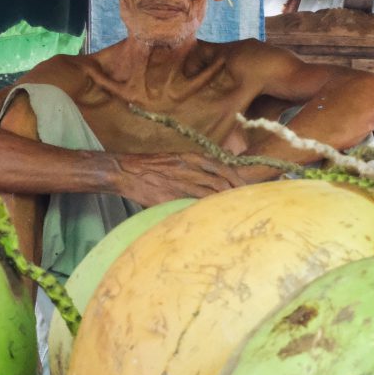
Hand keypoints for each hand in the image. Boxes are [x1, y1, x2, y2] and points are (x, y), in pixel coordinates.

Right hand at [115, 151, 246, 207]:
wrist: (127, 171)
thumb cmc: (154, 165)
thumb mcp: (179, 156)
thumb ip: (201, 160)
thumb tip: (226, 158)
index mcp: (192, 157)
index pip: (223, 167)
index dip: (237, 179)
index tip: (246, 189)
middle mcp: (190, 168)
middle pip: (221, 182)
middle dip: (235, 194)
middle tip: (245, 204)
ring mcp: (181, 184)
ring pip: (210, 194)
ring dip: (224, 203)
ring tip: (233, 212)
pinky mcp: (172, 197)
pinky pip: (194, 205)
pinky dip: (206, 211)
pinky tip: (213, 218)